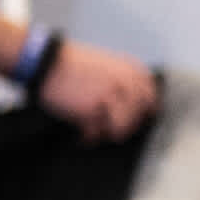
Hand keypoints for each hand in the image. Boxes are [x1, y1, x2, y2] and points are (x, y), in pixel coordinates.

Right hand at [40, 39, 159, 141]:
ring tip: (99, 133)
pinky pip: (97, 132)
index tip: (140, 119)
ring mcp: (109, 96)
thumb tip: (134, 103)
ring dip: (110, 133)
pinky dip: (90, 136)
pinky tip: (84, 136)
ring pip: (122, 126)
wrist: (48, 62)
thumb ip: (123, 79)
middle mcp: (124, 82)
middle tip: (115, 130)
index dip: (146, 110)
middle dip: (128, 126)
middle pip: (138, 115)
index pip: (151, 96)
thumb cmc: (73, 63)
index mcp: (130, 69)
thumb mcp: (107, 63)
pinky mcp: (91, 109)